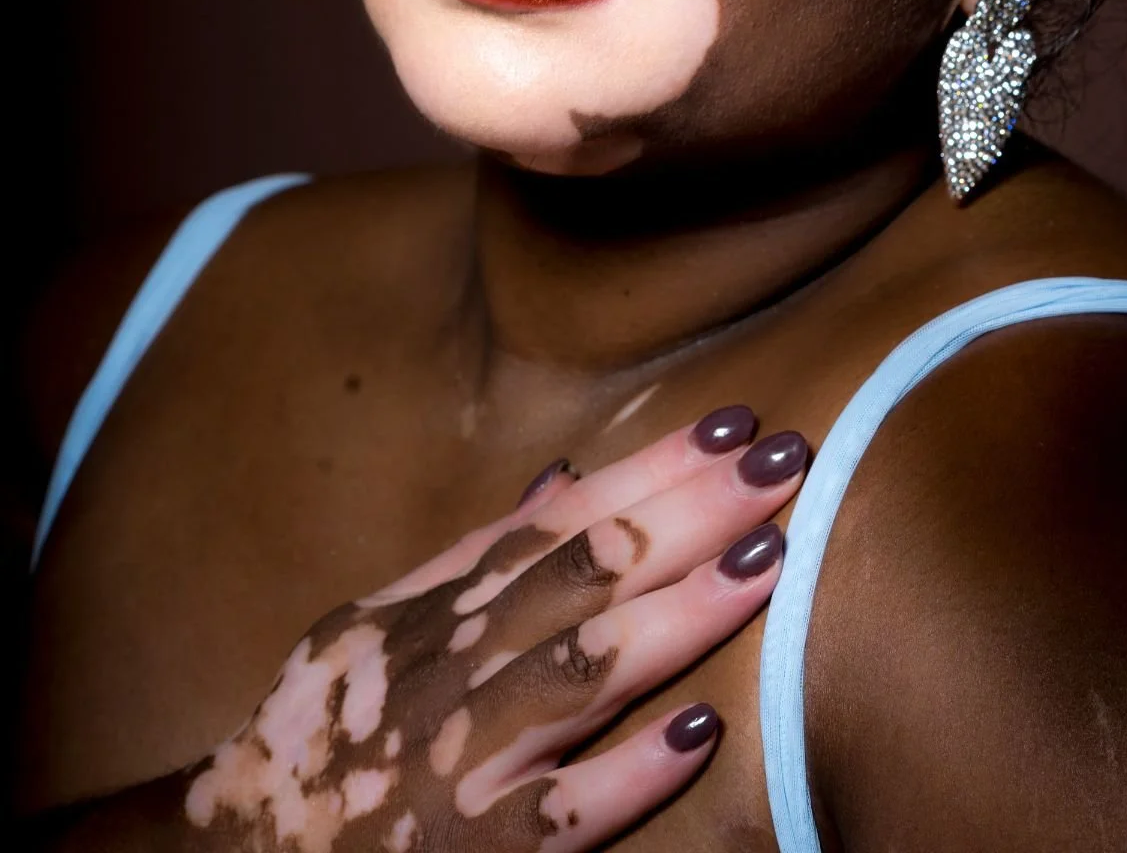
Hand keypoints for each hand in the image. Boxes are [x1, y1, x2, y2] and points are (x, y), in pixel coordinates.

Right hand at [181, 407, 808, 849]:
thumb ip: (476, 555)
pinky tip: (699, 733)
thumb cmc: (322, 730)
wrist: (231, 851)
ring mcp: (459, 759)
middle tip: (781, 464)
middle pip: (582, 573)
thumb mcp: (381, 623)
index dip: (649, 469)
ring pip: (579, 670)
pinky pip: (558, 812)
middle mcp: (449, 666)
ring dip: (678, 613)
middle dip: (688, 512)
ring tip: (767, 561)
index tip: (731, 429)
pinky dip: (627, 771)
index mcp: (433, 606)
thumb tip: (564, 476)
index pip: (558, 519)